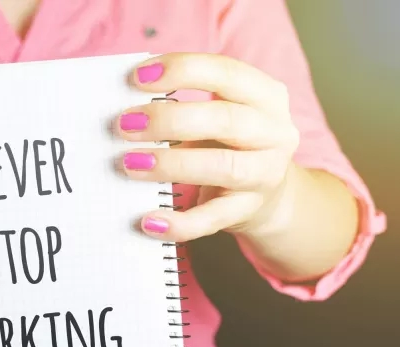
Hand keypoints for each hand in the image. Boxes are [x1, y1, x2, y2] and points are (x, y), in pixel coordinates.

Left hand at [117, 52, 301, 241]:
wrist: (267, 198)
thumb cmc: (228, 145)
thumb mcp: (217, 115)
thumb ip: (182, 104)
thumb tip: (125, 108)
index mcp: (265, 96)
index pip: (226, 72)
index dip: (182, 70)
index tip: (137, 77)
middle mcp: (274, 133)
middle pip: (224, 119)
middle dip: (169, 120)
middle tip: (125, 125)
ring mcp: (265, 174)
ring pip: (222, 166)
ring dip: (171, 164)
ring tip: (130, 163)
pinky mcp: (247, 211)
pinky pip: (212, 219)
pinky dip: (180, 223)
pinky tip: (149, 220)